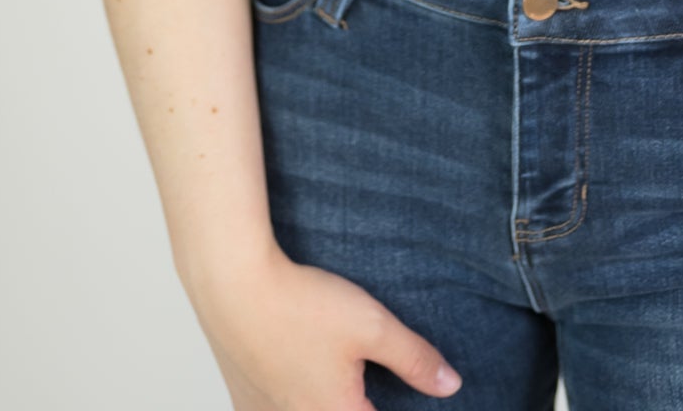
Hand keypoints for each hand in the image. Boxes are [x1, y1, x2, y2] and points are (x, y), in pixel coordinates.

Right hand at [189, 245, 462, 408]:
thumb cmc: (301, 305)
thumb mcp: (372, 326)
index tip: (394, 381)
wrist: (233, 285)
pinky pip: (275, 409)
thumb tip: (450, 385)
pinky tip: (296, 367)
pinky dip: (292, 394)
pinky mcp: (244, 400)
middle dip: (358, 396)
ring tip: (329, 366)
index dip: (395, 400)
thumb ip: (414, 359)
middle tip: (364, 373)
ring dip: (324, 396)